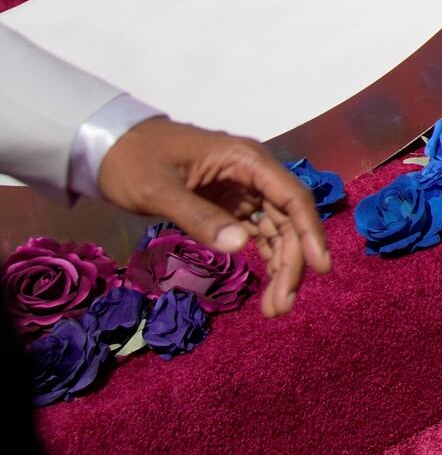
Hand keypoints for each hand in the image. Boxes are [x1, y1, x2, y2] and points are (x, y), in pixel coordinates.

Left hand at [97, 119, 331, 318]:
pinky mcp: (231, 205)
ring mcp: (244, 190)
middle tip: (280, 307)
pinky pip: (258, 233)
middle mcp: (254, 174)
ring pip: (277, 230)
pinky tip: (266, 285)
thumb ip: (198, 217)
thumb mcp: (158, 190)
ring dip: (280, 266)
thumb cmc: (133, 161)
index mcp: (246, 160)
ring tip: (274, 307)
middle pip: (288, 220)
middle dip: (291, 262)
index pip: (292, 198)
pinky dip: (264, 258)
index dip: (310, 233)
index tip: (320, 268)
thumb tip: (240, 247)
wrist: (109, 147)